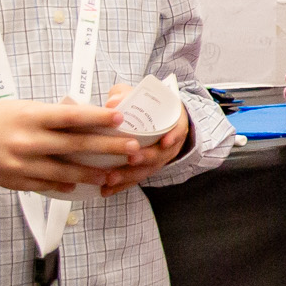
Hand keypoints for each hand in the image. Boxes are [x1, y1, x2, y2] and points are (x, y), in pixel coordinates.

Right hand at [0, 99, 138, 196]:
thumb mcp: (24, 108)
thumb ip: (53, 116)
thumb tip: (87, 118)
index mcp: (31, 117)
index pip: (72, 117)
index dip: (99, 118)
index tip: (121, 118)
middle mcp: (28, 141)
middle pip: (76, 145)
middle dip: (108, 147)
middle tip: (132, 148)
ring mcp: (23, 163)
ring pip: (66, 171)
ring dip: (92, 173)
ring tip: (113, 173)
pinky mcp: (17, 181)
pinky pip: (48, 185)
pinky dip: (66, 185)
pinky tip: (80, 185)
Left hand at [86, 81, 188, 197]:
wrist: (156, 120)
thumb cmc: (145, 106)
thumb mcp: (138, 95)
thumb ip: (124, 94)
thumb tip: (112, 103)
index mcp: (172, 122)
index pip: (179, 129)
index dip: (174, 136)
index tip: (165, 142)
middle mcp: (169, 143)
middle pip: (161, 153)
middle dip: (146, 157)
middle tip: (131, 159)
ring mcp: (159, 158)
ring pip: (148, 170)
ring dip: (130, 175)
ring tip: (111, 178)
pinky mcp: (146, 169)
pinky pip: (136, 179)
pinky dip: (122, 185)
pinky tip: (106, 191)